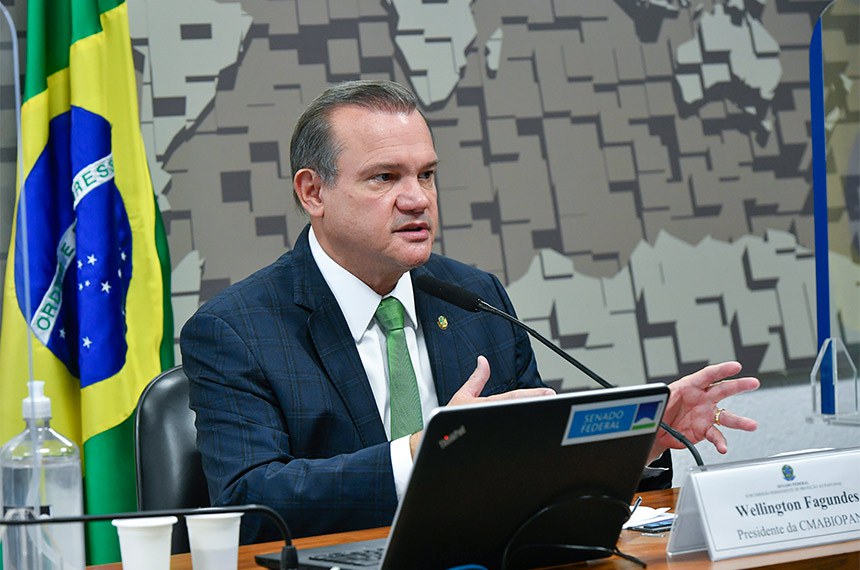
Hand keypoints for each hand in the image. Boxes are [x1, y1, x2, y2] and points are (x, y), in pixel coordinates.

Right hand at [409, 356, 554, 456]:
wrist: (433, 444)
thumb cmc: (445, 421)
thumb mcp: (462, 396)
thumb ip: (477, 379)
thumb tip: (483, 361)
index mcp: (484, 406)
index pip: (513, 398)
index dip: (533, 395)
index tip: (549, 393)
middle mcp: (489, 418)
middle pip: (518, 411)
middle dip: (537, 406)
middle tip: (554, 401)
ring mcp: (489, 432)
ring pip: (515, 426)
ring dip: (532, 420)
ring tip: (548, 415)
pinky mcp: (488, 445)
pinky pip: (509, 441)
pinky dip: (521, 437)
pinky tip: (533, 436)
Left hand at [653, 361, 758, 457]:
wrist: (656, 430)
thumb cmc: (657, 409)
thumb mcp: (659, 399)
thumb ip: (665, 396)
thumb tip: (663, 394)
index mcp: (689, 386)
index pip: (708, 375)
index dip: (722, 370)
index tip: (735, 366)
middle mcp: (702, 399)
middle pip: (723, 390)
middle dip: (739, 385)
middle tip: (753, 383)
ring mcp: (705, 415)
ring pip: (726, 417)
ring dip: (740, 422)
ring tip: (751, 425)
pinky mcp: (704, 430)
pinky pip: (716, 436)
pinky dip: (721, 442)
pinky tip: (723, 448)